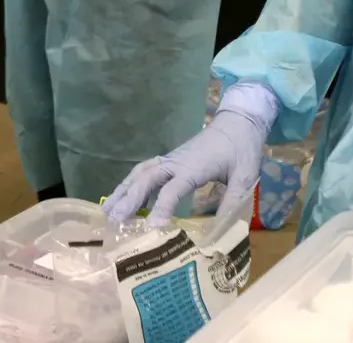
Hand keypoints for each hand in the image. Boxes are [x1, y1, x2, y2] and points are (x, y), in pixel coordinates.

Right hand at [103, 111, 267, 228]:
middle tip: (113, 219)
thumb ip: (233, 200)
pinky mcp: (170, 159)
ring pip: (141, 173)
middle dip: (129, 198)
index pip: (172, 189)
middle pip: (146, 178)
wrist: (237, 122)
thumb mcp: (245, 176)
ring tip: (107, 209)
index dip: (161, 208)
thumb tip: (223, 230)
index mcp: (194, 167)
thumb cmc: (241, 149)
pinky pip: (146, 170)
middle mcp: (176, 162)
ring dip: (124, 190)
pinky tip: (124, 197)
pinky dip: (132, 183)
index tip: (151, 228)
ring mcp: (171, 159)